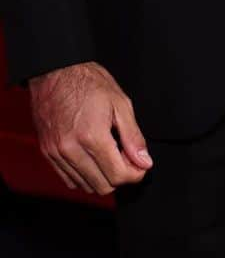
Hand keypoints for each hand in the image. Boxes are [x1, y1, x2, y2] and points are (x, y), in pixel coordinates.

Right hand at [29, 61, 152, 194]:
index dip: (135, 174)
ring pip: (84, 186)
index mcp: (92, 136)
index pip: (117, 175)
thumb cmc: (89, 82)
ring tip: (111, 157)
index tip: (141, 166)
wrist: (56, 72)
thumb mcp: (120, 103)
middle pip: (102, 186)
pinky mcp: (48, 154)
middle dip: (120, 177)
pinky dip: (84, 176)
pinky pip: (68, 179)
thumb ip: (133, 136)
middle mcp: (71, 149)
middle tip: (128, 159)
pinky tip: (94, 160)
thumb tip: (144, 162)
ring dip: (102, 178)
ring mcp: (57, 154)